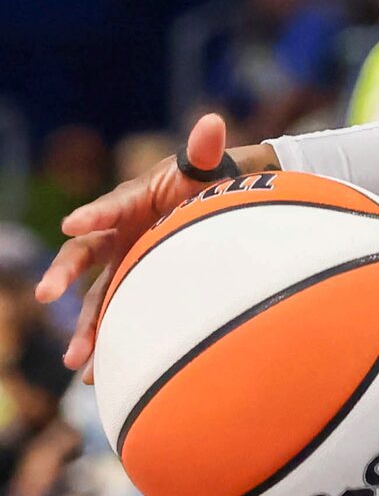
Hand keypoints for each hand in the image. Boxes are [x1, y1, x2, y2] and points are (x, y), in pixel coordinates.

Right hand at [35, 115, 278, 377]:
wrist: (215, 206)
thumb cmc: (205, 182)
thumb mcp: (206, 167)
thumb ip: (204, 150)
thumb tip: (212, 121)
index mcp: (132, 201)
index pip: (109, 207)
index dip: (93, 213)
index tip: (72, 221)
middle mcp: (117, 234)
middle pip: (82, 254)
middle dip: (63, 273)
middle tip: (46, 295)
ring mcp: (122, 263)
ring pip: (94, 297)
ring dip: (84, 327)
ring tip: (77, 361)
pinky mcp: (132, 287)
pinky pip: (113, 316)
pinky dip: (106, 342)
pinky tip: (99, 374)